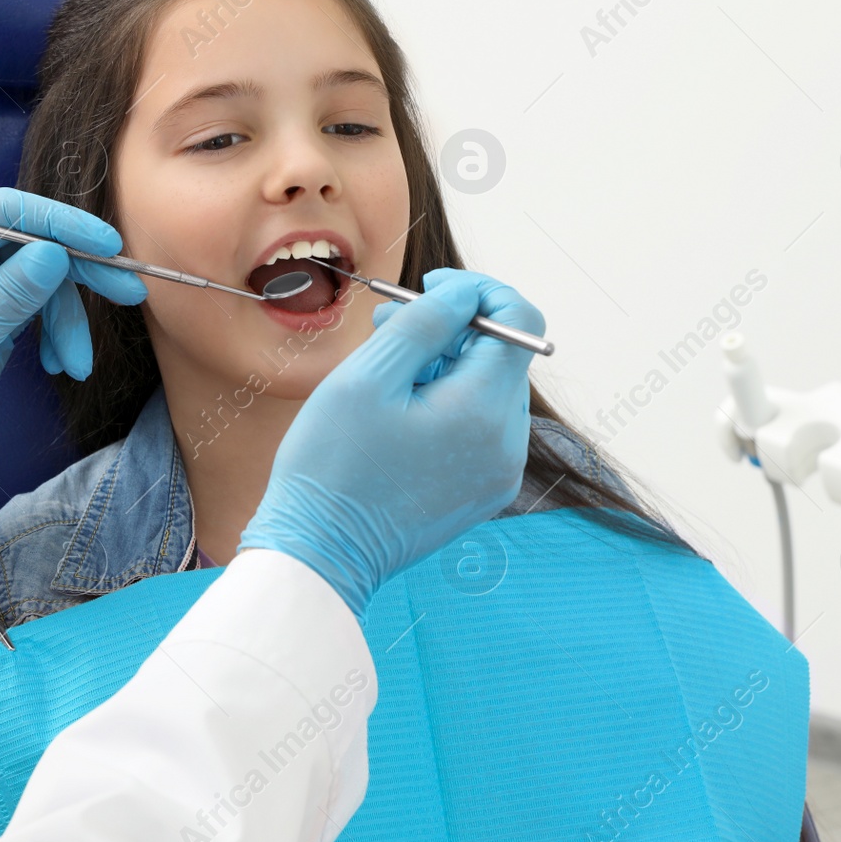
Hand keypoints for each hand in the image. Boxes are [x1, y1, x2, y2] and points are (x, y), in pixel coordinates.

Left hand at [0, 188, 146, 507]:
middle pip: (33, 244)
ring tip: (78, 366)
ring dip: (68, 320)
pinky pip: (39, 309)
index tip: (107, 246)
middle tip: (130, 294)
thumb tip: (55, 253)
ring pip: (44, 280)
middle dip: (80, 273)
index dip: (60, 223)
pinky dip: (56, 335)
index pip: (4, 214)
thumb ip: (9, 296)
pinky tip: (59, 365)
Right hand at [239, 269, 543, 617]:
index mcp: (484, 411)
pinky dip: (448, 403)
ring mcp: (498, 472)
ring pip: (489, 389)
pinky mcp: (482, 491)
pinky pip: (480, 426)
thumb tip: (463, 295)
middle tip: (390, 326)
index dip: (479, 291)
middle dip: (453, 328)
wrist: (320, 553)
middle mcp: (507, 444)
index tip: (432, 289)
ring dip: (446, 365)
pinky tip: (399, 410)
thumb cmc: (332, 465)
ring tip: (386, 371)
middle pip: (503, 355)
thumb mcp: (367, 377)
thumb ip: (423, 325)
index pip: (520, 321)